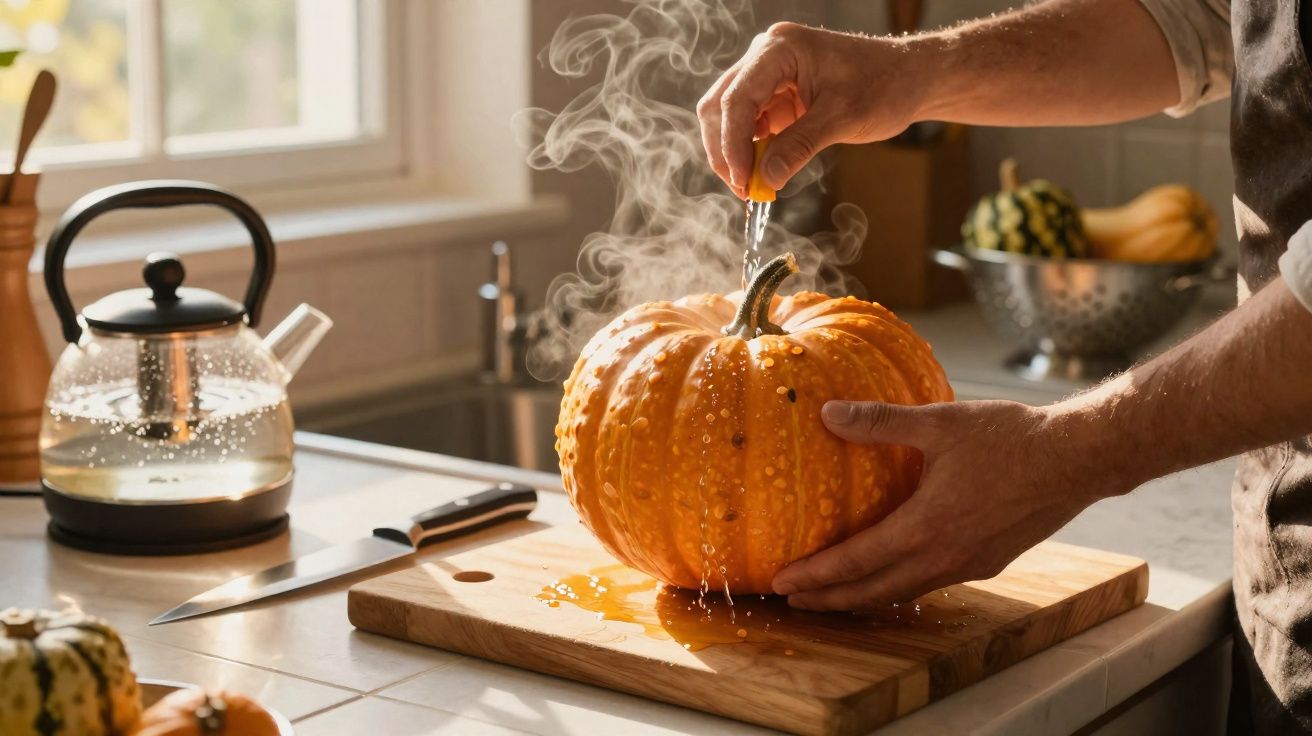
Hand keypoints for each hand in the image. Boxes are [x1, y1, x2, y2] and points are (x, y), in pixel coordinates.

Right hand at [697, 23, 921, 196]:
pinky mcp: (775, 95)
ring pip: (728, 116)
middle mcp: (766, 56)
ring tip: (751, 185)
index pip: (738, 98)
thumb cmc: (884, 85)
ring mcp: (768, 75)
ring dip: (734, 152)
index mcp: (780, 48)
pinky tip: (762, 172)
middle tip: (742, 188)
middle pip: (721, 105)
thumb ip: (800, 146)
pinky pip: (749, 125)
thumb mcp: (843, 118)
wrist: (909, 78)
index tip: (743, 180)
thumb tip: (766, 179)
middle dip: (725, 150)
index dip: (733, 143)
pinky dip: (750, 151)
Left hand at [771, 399, 1130, 610]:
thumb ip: (880, 421)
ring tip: (832, 596)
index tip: (781, 583)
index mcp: (926, 528)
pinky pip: (931, 583)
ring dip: (863, 597)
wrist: (1078, 459)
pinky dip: (899, 586)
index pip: (855, 563)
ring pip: (903, 591)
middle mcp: (944, 558)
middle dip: (829, 599)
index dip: (815, 576)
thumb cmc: (1011, 438)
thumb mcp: (940, 423)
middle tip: (792, 600)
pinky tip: (892, 575)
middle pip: (873, 590)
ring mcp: (969, 565)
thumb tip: (828, 412)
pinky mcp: (989, 562)